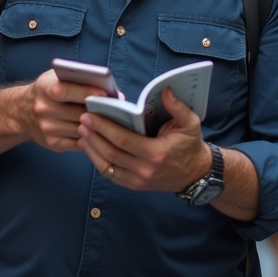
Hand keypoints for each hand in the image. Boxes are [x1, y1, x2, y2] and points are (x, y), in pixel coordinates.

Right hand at [20, 68, 113, 152]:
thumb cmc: (47, 91)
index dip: (86, 92)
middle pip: (78, 113)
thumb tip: (110, 90)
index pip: (65, 91)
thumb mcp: (55, 78)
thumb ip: (77, 80)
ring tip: (113, 120)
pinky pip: (79, 143)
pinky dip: (91, 137)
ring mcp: (47, 129)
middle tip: (118, 109)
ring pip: (81, 129)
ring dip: (98, 126)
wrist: (20, 112)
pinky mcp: (53, 144)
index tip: (105, 93)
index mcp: (44, 89)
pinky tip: (99, 131)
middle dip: (99, 111)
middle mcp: (43, 109)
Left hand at [77, 88, 210, 190]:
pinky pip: (111, 175)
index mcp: (156, 153)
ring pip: (107, 167)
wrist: (195, 174)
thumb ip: (178, 107)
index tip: (90, 115)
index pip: (123, 140)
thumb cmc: (190, 145)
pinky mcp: (134, 186)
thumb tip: (165, 90)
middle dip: (94, 136)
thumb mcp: (190, 123)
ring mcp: (138, 181)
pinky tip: (91, 149)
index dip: (104, 128)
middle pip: (111, 153)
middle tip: (82, 121)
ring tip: (82, 133)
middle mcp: (144, 170)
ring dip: (92, 149)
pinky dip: (98, 162)